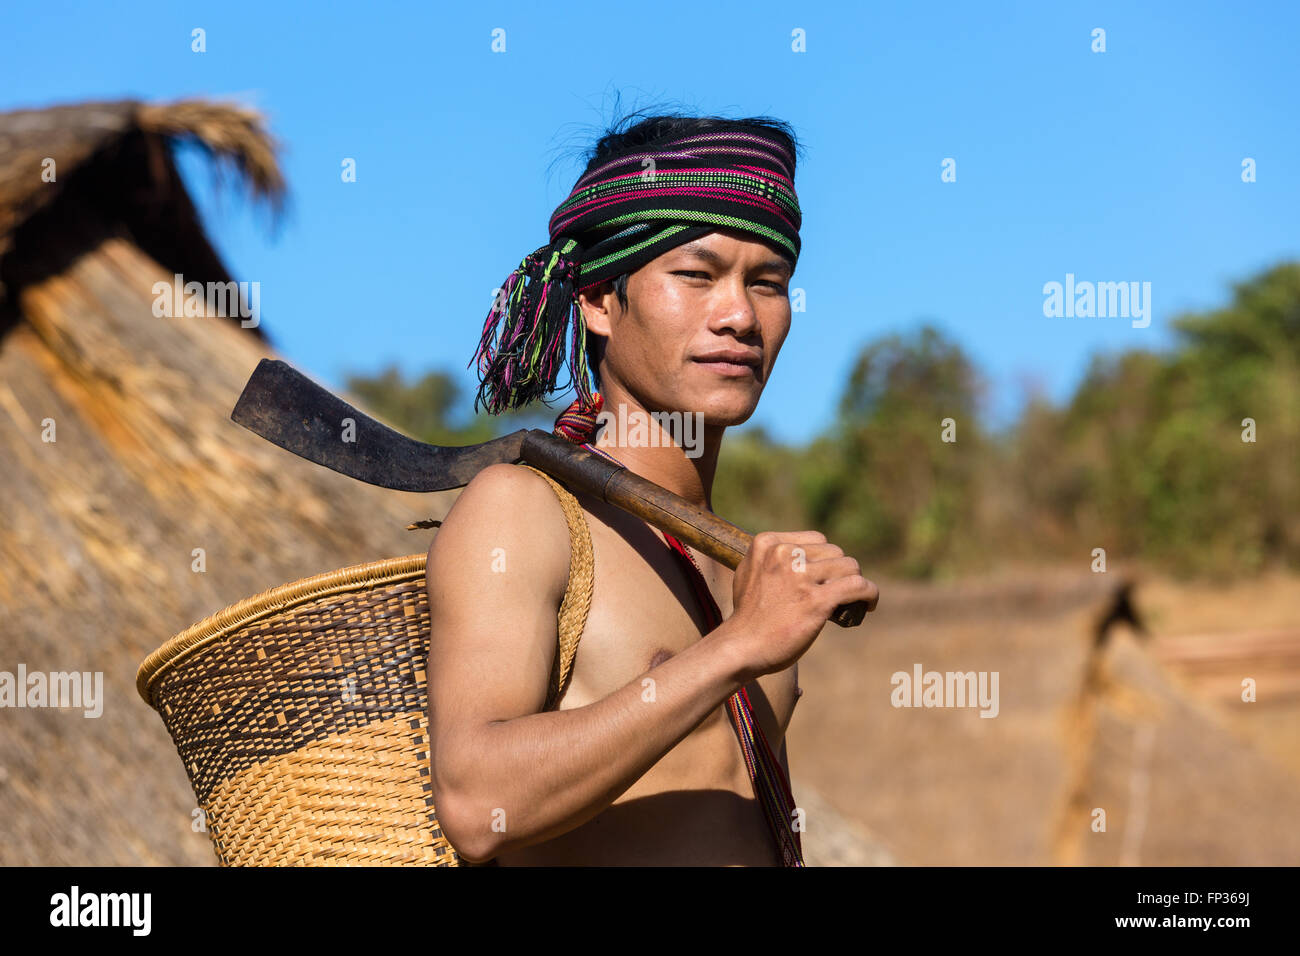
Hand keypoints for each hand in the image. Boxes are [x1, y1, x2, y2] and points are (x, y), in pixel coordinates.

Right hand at [723, 531, 877, 679]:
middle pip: (835, 552)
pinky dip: (870, 593)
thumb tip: (798, 553)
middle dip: (839, 572)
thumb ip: (771, 559)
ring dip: (854, 583)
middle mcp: (784, 554)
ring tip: (851, 599)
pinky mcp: (816, 601)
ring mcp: (800, 576)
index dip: (824, 560)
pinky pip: (858, 586)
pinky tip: (869, 603)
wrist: (741, 647)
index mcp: (767, 543)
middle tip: (837, 592)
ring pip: (849, 566)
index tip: (824, 578)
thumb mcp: (749, 573)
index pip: (816, 540)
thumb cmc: (747, 617)